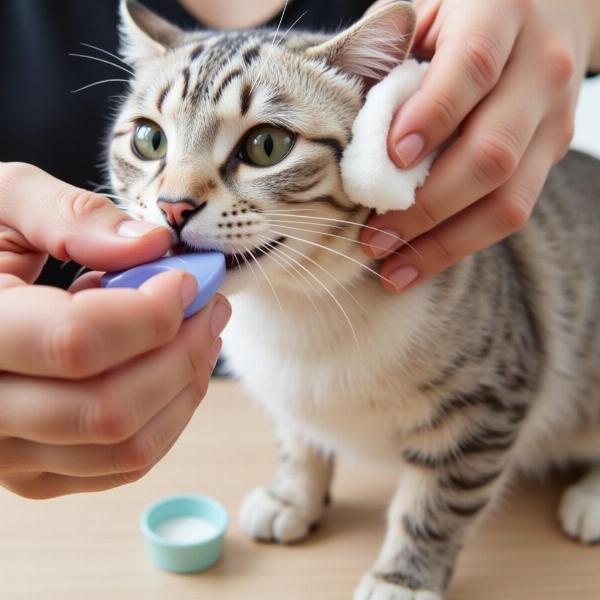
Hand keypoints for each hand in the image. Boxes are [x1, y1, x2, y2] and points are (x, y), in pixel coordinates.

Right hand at [0, 163, 230, 497]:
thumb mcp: (2, 203)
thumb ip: (70, 216)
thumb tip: (152, 245)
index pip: (76, 343)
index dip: (149, 313)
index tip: (185, 280)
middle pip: (110, 409)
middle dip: (183, 354)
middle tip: (211, 309)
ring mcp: (9, 454)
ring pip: (126, 448)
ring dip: (184, 388)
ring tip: (202, 336)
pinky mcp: (36, 471)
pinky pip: (123, 464)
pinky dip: (168, 417)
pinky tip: (172, 369)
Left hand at [362, 0, 596, 291]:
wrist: (553, 6)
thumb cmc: (465, 11)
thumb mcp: (427, 11)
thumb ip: (391, 55)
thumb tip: (346, 129)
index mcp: (503, 13)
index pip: (473, 67)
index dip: (432, 116)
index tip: (389, 158)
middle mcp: (540, 67)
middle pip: (492, 152)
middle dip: (425, 205)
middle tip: (371, 237)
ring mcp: (554, 118)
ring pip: (508, 199)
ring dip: (444, 243)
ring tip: (393, 269)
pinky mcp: (552, 154)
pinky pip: (512, 212)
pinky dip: (462, 244)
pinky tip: (420, 261)